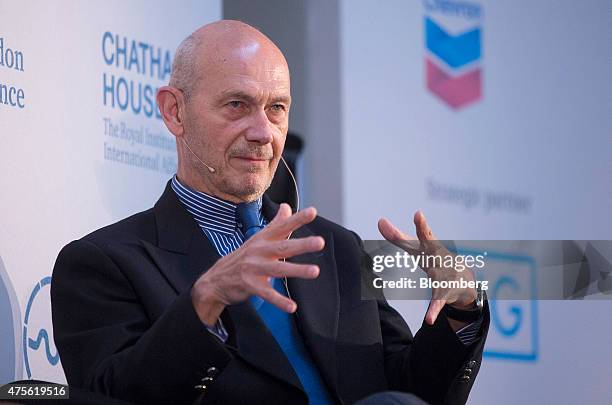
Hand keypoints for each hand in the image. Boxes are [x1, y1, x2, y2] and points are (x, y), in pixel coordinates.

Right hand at [191, 203, 324, 324]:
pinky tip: (292, 306)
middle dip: (302, 244)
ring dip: (297, 270)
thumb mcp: (258, 238)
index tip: (312, 212)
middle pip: (283, 247)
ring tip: (315, 271)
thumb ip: (276, 224)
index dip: (297, 219)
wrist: (216, 279)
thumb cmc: (243, 257)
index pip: (282, 226)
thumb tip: (286, 206)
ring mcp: (253, 268)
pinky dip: (279, 301)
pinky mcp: (250, 285)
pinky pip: (267, 294)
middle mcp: (259, 251)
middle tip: (320, 242)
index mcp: (263, 239)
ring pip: (278, 269)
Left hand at [378, 211, 476, 326]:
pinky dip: (433, 310)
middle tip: (422, 223)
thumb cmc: (436, 260)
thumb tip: (379, 220)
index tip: (418, 213)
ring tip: (435, 278)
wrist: (465, 282)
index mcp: (431, 248)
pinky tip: (429, 319)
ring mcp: (444, 275)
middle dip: (428, 239)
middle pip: (433, 249)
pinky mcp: (445, 293)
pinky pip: (438, 302)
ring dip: (436, 277)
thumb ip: (399, 236)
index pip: (424, 235)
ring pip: (438, 276)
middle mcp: (439, 259)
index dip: (421, 225)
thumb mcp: (418, 248)